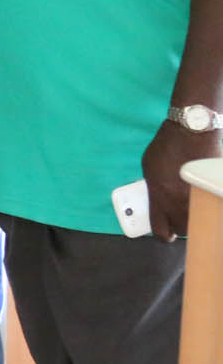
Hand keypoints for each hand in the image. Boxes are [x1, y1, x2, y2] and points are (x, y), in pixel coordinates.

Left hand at [140, 116, 214, 239]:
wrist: (193, 130)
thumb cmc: (167, 146)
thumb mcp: (149, 168)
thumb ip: (152, 189)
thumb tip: (157, 203)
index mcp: (160, 197)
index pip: (160, 230)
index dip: (163, 234)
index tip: (166, 232)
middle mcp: (181, 201)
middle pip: (184, 230)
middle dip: (181, 226)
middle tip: (180, 218)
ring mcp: (200, 196)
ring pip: (200, 221)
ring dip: (197, 217)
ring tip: (193, 207)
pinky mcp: (215, 190)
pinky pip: (213, 207)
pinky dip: (210, 205)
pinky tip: (205, 197)